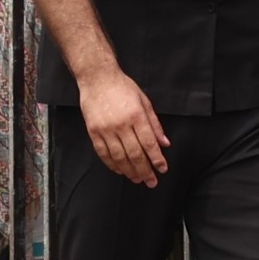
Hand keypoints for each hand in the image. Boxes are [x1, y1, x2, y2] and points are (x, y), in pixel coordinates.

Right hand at [78, 66, 168, 185]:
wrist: (97, 78)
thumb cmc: (122, 87)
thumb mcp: (144, 101)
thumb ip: (154, 124)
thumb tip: (164, 143)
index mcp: (136, 116)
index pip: (149, 144)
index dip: (157, 159)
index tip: (162, 169)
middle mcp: (121, 124)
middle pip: (135, 154)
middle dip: (145, 171)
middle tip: (151, 182)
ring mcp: (106, 129)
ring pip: (119, 157)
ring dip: (130, 171)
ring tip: (137, 179)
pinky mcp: (93, 131)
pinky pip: (103, 153)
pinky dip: (112, 164)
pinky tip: (120, 170)